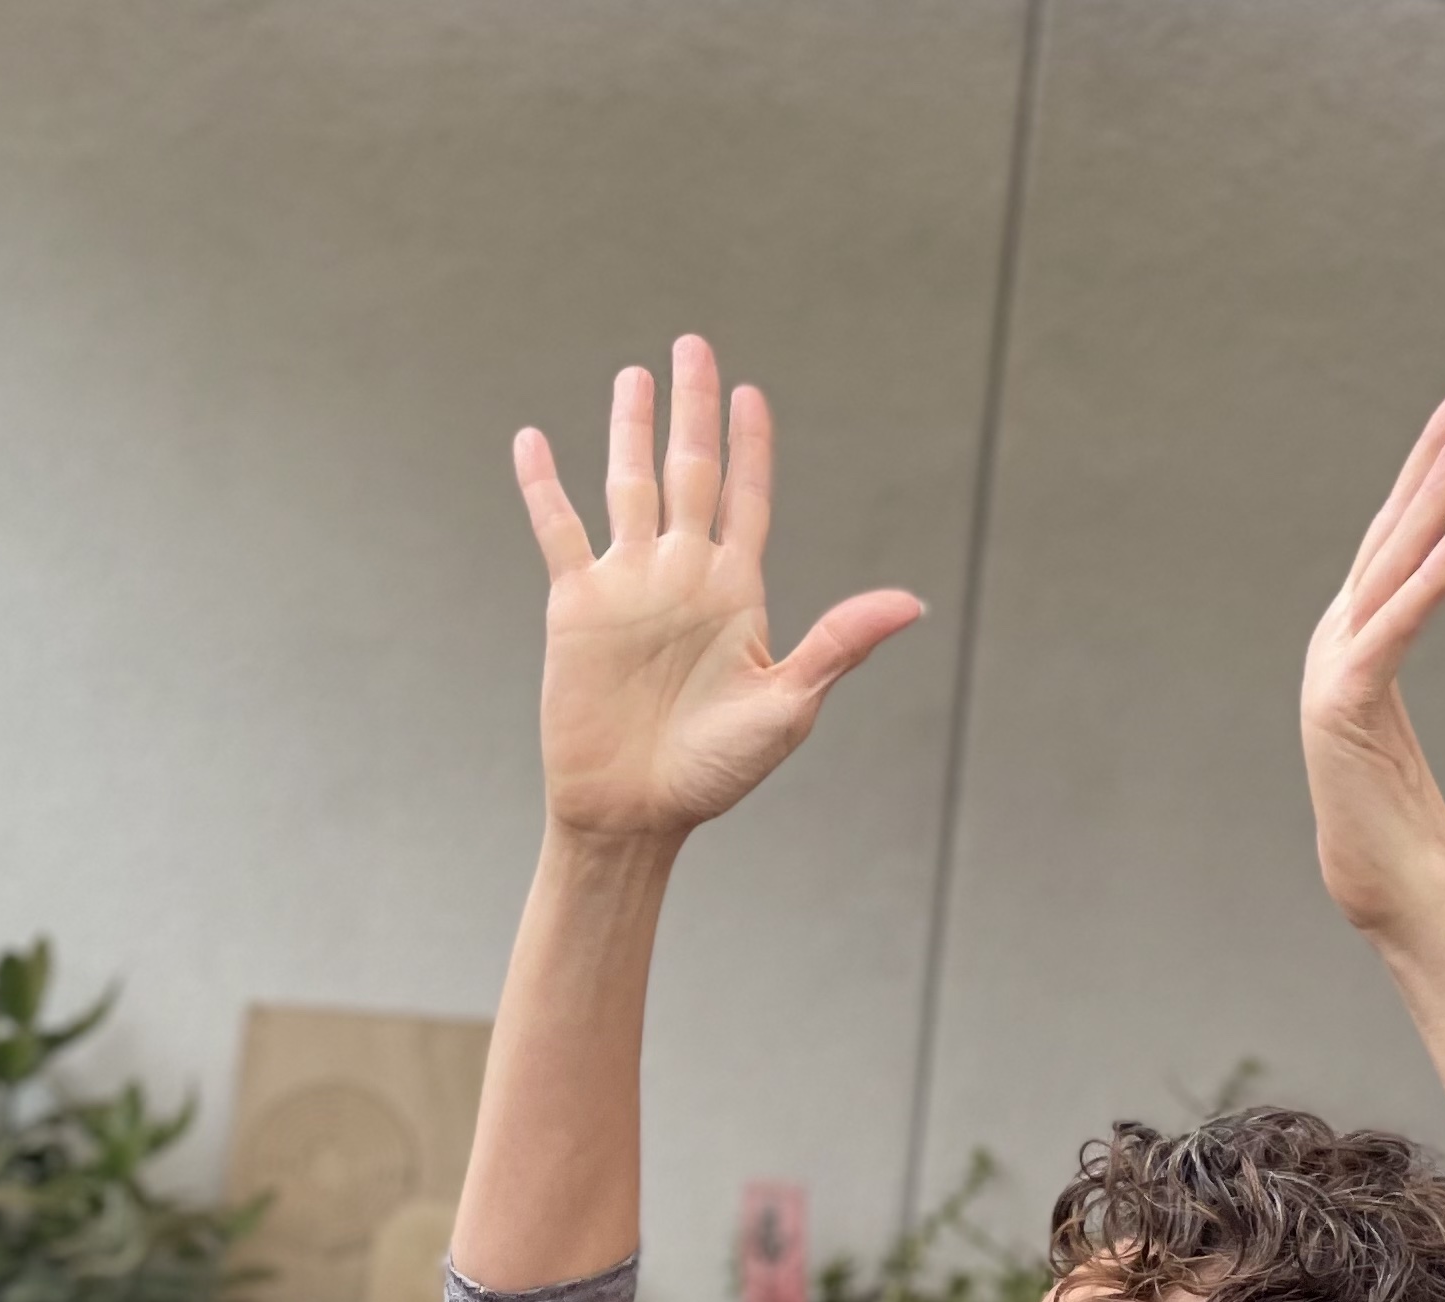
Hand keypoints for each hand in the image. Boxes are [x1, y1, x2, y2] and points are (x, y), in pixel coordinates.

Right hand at [513, 337, 922, 847]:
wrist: (634, 813)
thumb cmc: (714, 772)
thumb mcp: (787, 707)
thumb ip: (837, 645)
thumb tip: (911, 603)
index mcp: (736, 591)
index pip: (747, 498)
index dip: (751, 446)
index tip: (752, 395)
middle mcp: (681, 575)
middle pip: (690, 471)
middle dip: (693, 409)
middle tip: (692, 345)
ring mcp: (627, 586)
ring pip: (628, 486)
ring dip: (629, 430)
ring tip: (632, 377)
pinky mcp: (575, 607)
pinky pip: (559, 531)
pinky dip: (544, 486)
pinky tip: (532, 440)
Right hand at [1302, 379, 1444, 933]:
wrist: (1398, 898)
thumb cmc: (1407, 831)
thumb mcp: (1396, 736)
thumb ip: (1390, 676)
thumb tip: (1403, 637)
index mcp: (1353, 644)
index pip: (1398, 537)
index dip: (1432, 468)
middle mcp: (1337, 645)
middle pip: (1392, 530)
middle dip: (1436, 453)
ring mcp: (1333, 676)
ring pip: (1393, 563)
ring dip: (1438, 493)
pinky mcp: (1344, 712)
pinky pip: (1396, 629)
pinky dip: (1432, 579)